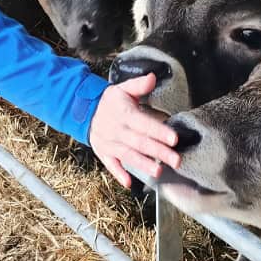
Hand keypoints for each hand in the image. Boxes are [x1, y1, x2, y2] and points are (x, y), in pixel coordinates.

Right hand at [88, 74, 181, 188]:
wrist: (83, 110)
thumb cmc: (109, 101)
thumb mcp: (122, 89)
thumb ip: (138, 85)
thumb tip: (152, 78)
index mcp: (123, 113)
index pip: (143, 123)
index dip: (159, 131)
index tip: (174, 139)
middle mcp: (116, 129)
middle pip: (140, 142)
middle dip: (159, 152)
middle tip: (176, 160)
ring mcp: (108, 143)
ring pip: (128, 155)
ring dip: (143, 164)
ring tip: (158, 172)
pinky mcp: (103, 153)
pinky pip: (110, 165)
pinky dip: (118, 174)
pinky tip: (129, 183)